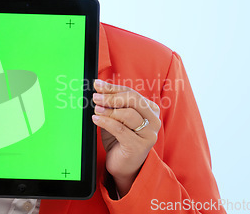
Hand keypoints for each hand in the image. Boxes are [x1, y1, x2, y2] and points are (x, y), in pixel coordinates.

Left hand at [92, 79, 160, 196]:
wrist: (124, 165)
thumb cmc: (120, 140)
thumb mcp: (116, 119)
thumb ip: (112, 105)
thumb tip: (99, 89)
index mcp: (150, 110)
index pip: (131, 93)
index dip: (113, 88)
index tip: (97, 85)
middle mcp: (154, 121)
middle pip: (133, 100)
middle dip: (111, 97)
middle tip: (96, 97)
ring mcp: (149, 134)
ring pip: (127, 114)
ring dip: (108, 110)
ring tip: (96, 110)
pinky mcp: (139, 146)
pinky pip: (120, 129)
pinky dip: (106, 122)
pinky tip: (96, 119)